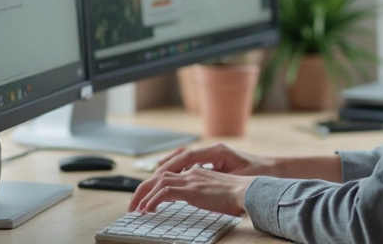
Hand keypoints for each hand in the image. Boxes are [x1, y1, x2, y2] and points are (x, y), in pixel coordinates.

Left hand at [128, 166, 255, 215]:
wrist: (248, 191)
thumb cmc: (239, 193)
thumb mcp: (218, 189)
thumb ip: (207, 190)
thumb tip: (202, 198)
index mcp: (198, 172)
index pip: (171, 174)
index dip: (155, 184)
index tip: (147, 197)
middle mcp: (192, 173)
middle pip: (160, 176)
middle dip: (143, 189)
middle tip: (134, 204)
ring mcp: (191, 180)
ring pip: (158, 182)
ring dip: (143, 195)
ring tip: (136, 209)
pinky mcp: (191, 190)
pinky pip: (164, 193)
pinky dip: (152, 201)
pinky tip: (147, 210)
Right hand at [153, 143, 276, 176]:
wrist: (272, 169)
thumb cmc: (259, 174)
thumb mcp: (239, 179)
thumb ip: (220, 180)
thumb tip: (201, 182)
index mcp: (217, 152)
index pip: (187, 156)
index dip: (170, 166)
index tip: (157, 176)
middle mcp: (212, 150)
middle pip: (181, 157)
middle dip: (163, 169)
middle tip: (149, 181)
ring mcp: (212, 155)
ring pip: (183, 158)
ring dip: (167, 168)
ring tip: (151, 179)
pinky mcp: (213, 161)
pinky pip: (189, 162)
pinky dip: (177, 168)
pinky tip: (168, 176)